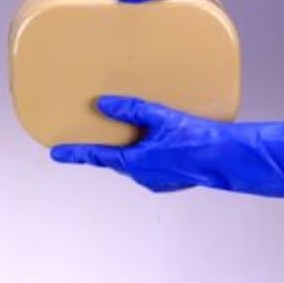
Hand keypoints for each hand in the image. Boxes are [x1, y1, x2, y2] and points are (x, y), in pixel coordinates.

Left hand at [50, 95, 283, 198]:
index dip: (76, 154)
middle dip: (101, 152)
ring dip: (123, 152)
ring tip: (119, 136)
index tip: (56, 153)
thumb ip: (132, 109)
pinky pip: (147, 165)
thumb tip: (105, 104)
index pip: (99, 157)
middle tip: (88, 139)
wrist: (226, 156)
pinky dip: (141, 153)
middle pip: (114, 161)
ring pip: (131, 163)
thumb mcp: (162, 118)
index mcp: (137, 161)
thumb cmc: (198, 139)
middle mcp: (143, 174)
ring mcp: (157, 178)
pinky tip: (148, 141)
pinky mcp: (169, 176)